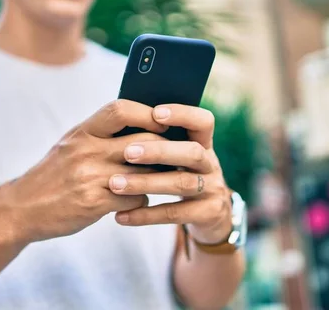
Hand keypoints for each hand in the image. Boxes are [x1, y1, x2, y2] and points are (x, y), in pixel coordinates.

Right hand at [5, 100, 166, 242]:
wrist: (21, 208)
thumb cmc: (53, 174)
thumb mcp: (70, 145)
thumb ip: (99, 134)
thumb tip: (139, 122)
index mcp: (82, 132)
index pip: (120, 109)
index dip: (147, 112)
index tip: (163, 119)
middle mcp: (86, 151)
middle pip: (143, 142)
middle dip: (165, 148)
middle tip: (178, 153)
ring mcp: (90, 177)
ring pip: (145, 172)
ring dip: (158, 177)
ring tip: (166, 177)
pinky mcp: (94, 203)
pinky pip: (135, 199)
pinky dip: (141, 200)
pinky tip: (137, 201)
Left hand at [108, 104, 231, 244]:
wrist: (209, 215)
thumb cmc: (179, 174)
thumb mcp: (176, 155)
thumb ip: (158, 140)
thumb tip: (123, 122)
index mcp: (203, 142)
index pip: (202, 121)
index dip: (182, 115)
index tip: (155, 113)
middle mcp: (210, 164)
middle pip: (192, 152)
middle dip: (159, 151)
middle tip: (128, 152)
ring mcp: (213, 189)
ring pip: (181, 184)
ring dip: (146, 183)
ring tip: (115, 184)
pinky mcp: (208, 214)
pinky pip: (175, 214)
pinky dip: (146, 215)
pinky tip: (120, 215)